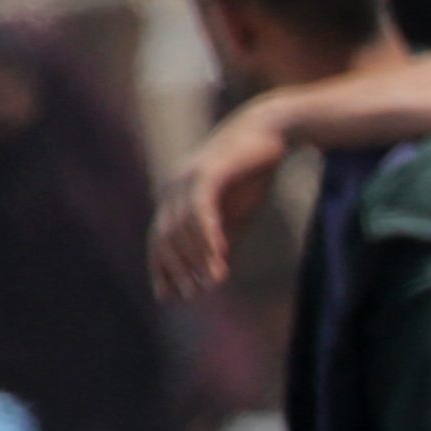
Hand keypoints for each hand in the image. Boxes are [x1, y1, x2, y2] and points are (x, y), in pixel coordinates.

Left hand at [152, 111, 290, 300]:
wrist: (271, 132)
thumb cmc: (252, 171)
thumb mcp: (236, 213)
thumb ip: (221, 239)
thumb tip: (214, 272)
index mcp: (174, 195)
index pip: (160, 239)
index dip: (162, 269)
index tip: (170, 298)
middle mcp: (172, 187)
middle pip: (165, 237)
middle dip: (176, 269)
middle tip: (191, 296)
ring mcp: (186, 178)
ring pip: (182, 228)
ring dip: (195, 260)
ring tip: (211, 285)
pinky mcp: (206, 173)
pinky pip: (200, 213)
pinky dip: (206, 239)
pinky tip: (217, 261)